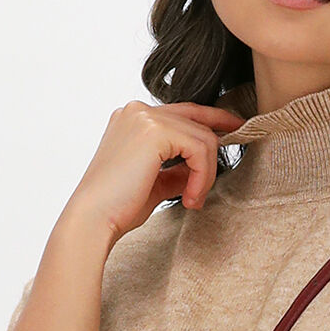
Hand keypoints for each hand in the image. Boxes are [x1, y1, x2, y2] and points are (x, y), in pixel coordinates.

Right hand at [66, 100, 247, 244]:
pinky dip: (202, 175)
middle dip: (213, 152)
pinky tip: (189, 198)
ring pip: (202, 136)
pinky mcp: (154, 131)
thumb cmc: (117, 208)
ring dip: (206, 173)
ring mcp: (144, 117)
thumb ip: (177, 171)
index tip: (235, 129)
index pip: (183, 112)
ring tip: (192, 200)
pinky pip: (200, 148)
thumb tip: (200, 169)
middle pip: (196, 120)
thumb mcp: (154, 184)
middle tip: (209, 183)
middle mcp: (137, 110)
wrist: (93, 220)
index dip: (213, 119)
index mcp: (133, 119)